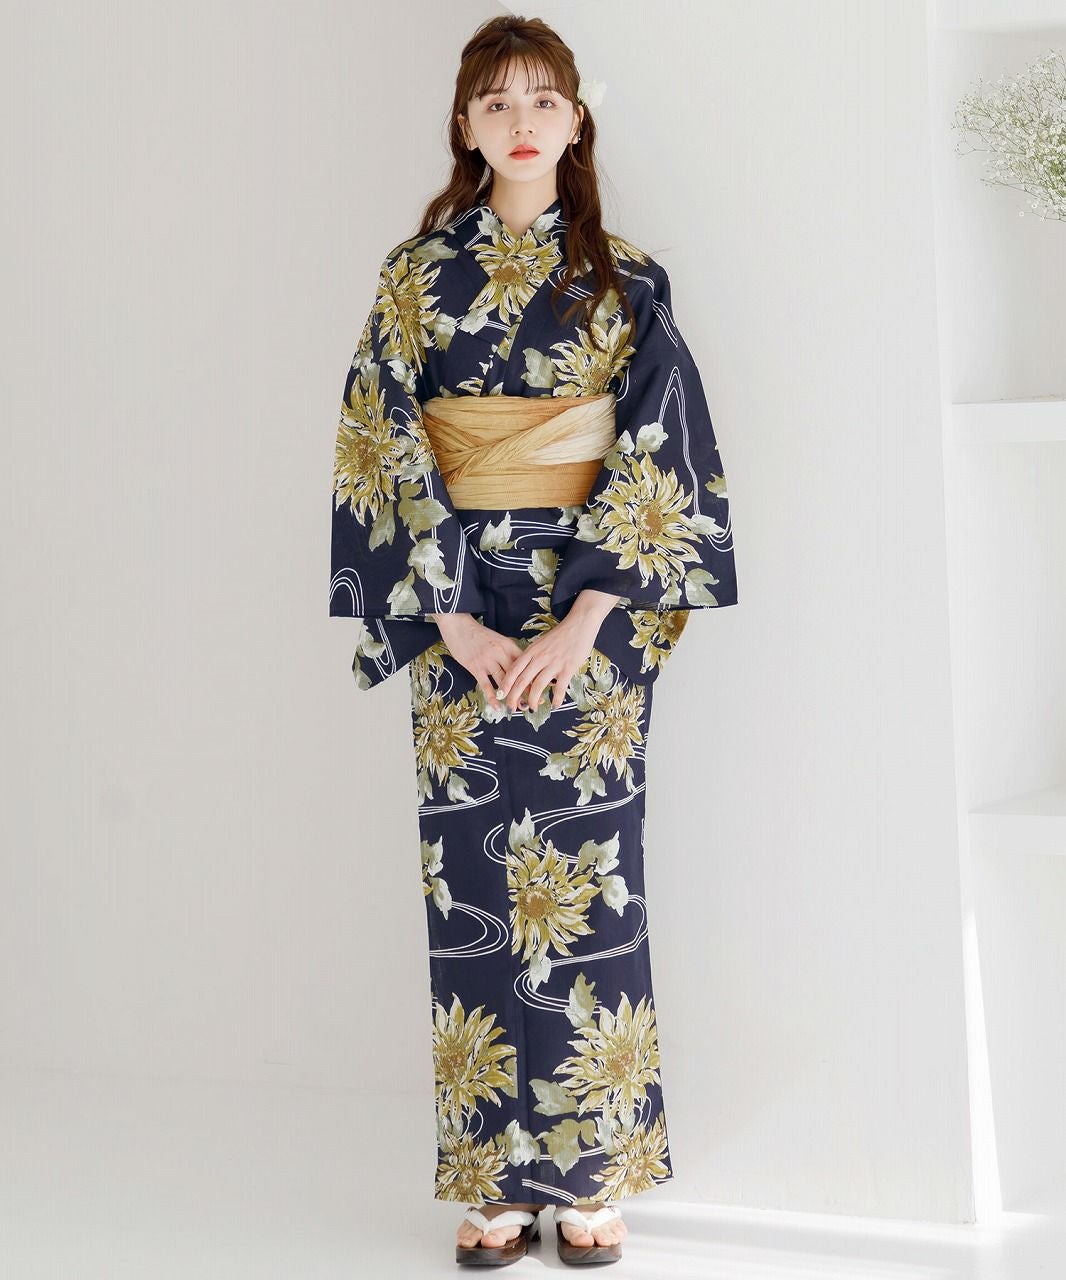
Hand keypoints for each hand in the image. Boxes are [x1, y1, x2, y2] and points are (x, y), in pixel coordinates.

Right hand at [430, 612, 524, 705]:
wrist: (459, 625)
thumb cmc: (479, 634)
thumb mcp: (498, 640)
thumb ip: (508, 653)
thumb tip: (520, 669)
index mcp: (509, 645)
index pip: (525, 665)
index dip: (533, 678)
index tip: (541, 689)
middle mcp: (501, 653)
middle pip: (517, 675)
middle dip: (526, 691)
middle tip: (533, 704)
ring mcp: (488, 660)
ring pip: (504, 683)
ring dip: (511, 697)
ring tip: (517, 708)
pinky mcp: (475, 667)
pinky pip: (486, 686)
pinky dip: (493, 698)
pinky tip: (497, 707)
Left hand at [493, 589, 620, 713]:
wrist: (579, 624)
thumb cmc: (560, 635)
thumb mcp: (541, 643)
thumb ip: (533, 657)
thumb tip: (525, 672)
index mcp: (531, 651)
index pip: (513, 670)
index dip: (505, 684)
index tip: (501, 695)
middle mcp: (539, 658)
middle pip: (521, 681)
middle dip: (514, 697)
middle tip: (511, 709)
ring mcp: (553, 663)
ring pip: (537, 686)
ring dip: (533, 701)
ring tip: (532, 709)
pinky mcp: (568, 668)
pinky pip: (559, 688)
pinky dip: (555, 699)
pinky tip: (554, 706)